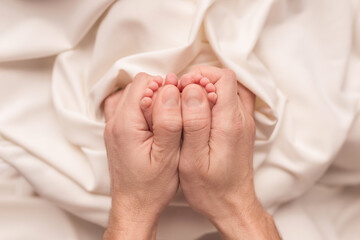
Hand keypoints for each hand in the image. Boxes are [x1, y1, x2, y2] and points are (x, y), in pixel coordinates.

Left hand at [102, 73, 181, 239]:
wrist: (134, 207)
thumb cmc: (152, 187)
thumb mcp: (168, 156)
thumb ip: (169, 121)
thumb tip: (170, 90)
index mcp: (125, 124)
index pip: (143, 83)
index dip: (165, 86)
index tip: (180, 100)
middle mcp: (114, 122)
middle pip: (136, 86)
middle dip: (159, 91)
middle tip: (176, 110)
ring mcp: (112, 127)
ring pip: (131, 95)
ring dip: (150, 99)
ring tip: (166, 116)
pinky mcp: (116, 133)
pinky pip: (126, 107)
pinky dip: (141, 107)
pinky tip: (153, 121)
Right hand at [178, 66, 279, 238]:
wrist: (232, 205)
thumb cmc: (210, 188)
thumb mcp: (192, 159)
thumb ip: (194, 122)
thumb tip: (192, 90)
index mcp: (230, 123)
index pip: (223, 78)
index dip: (199, 76)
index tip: (181, 88)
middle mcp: (242, 119)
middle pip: (228, 80)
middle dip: (202, 79)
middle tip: (183, 93)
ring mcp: (245, 123)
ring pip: (232, 88)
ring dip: (210, 87)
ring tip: (191, 99)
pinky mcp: (242, 129)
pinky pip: (234, 100)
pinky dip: (217, 97)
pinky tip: (202, 108)